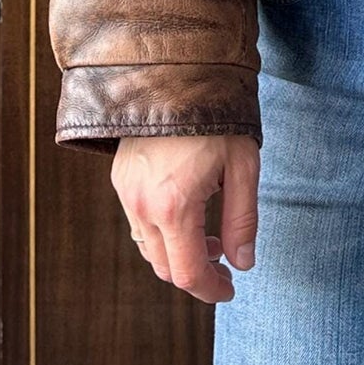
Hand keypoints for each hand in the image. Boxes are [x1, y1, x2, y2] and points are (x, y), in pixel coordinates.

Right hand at [111, 134, 259, 303]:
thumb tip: (243, 262)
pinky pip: (138, 222)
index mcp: (174, 207)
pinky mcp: (119, 179)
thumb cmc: (218, 117)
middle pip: (165, 267)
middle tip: (226, 262)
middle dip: (196, 273)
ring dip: (178, 253)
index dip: (211, 290)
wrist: (175, 73)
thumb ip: (243, 219)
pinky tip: (187, 211)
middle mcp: (142, 206)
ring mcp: (125, 193)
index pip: (188, 273)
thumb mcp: (243, 167)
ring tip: (211, 235)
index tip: (230, 290)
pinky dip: (162, 231)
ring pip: (149, 247)